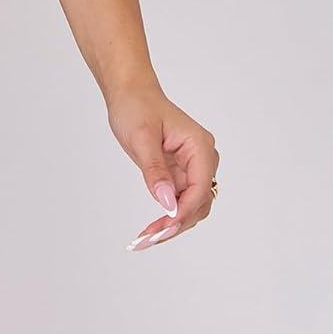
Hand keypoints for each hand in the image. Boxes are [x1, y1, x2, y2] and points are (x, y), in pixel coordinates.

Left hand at [105, 81, 219, 249]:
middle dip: (177, 223)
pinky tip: (150, 230)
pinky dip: (167, 216)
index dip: (184, 211)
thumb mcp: (141, 138)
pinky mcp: (180, 173)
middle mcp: (203, 159)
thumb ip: (155, 171)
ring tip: (146, 239)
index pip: (200, 187)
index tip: (164, 228)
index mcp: (200, 147)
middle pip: (199, 202)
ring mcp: (192, 167)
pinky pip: (178, 200)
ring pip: (190, 206)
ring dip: (172, 225)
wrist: (130, 93)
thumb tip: (168, 203)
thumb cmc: (136, 107)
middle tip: (149, 240)